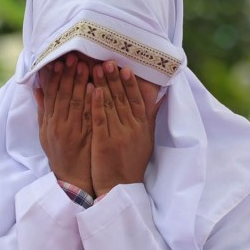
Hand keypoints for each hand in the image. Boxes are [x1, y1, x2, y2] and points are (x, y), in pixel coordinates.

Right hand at [35, 54, 93, 194]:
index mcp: (50, 122)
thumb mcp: (46, 133)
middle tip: (73, 58)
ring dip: (80, 84)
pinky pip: (89, 117)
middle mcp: (59, 125)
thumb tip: (37, 88)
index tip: (59, 61)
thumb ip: (43, 110)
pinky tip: (95, 88)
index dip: (55, 78)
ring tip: (86, 66)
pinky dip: (91, 102)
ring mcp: (73, 131)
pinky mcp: (87, 137)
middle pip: (63, 96)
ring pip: (76, 104)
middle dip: (68, 76)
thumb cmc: (61, 154)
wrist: (74, 180)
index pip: (51, 95)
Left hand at [90, 61, 159, 196]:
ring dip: (103, 85)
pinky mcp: (104, 143)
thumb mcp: (146, 140)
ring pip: (110, 105)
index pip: (136, 100)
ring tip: (95, 68)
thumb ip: (149, 118)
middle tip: (107, 61)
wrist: (120, 188)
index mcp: (142, 127)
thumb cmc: (131, 164)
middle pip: (123, 99)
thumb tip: (158, 98)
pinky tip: (91, 90)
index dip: (131, 83)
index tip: (126, 67)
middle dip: (114, 79)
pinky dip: (96, 104)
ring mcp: (118, 135)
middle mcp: (132, 129)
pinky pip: (100, 119)